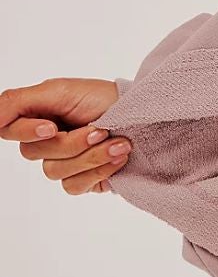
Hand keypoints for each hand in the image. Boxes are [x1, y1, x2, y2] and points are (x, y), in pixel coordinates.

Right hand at [0, 77, 130, 193]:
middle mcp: (45, 141)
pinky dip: (99, 171)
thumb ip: (18, 101)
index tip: (51, 127)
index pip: (7, 128)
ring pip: (54, 172)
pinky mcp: (82, 180)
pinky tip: (119, 157)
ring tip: (119, 143)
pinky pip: (74, 186)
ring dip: (91, 156)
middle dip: (71, 142)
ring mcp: (63, 162)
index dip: (26, 131)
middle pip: (33, 153)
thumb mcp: (59, 90)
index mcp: (36, 117)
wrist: (144, 117)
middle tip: (99, 129)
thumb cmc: (103, 98)